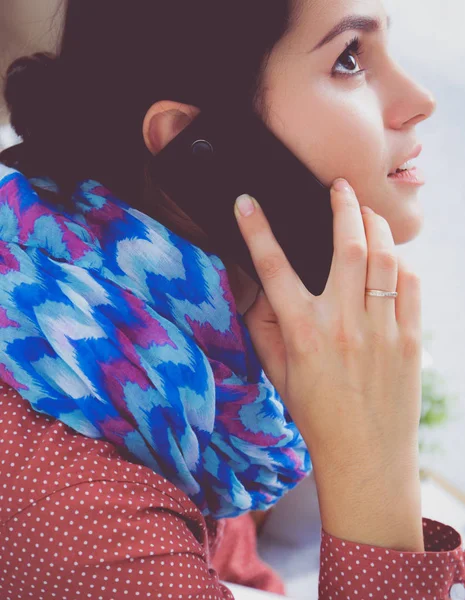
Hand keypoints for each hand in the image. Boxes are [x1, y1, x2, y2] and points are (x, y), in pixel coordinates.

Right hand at [235, 181, 423, 549]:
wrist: (365, 457)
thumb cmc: (317, 416)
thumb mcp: (279, 373)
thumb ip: (265, 328)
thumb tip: (259, 289)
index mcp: (303, 332)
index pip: (273, 267)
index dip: (256, 229)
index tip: (247, 202)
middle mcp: (343, 324)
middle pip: (349, 244)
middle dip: (343, 205)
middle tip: (340, 186)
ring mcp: (382, 330)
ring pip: (386, 257)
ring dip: (377, 226)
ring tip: (368, 214)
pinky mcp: (411, 339)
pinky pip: (410, 285)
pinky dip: (401, 263)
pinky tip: (391, 260)